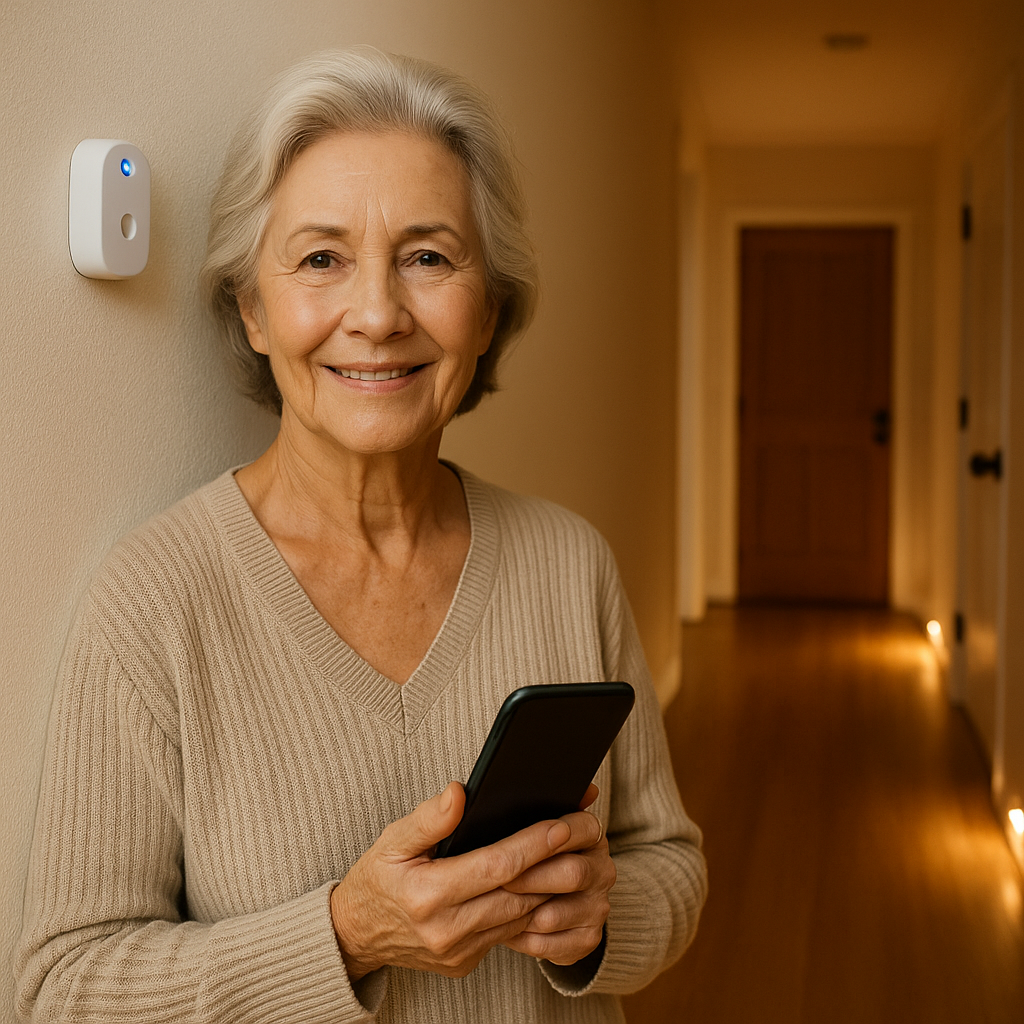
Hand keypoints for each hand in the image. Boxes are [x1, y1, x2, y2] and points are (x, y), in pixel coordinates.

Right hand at [329, 782, 594, 979]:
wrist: (356, 934)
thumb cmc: (377, 878)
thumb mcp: (393, 840)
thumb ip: (428, 818)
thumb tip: (459, 792)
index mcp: (427, 894)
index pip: (496, 866)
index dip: (533, 844)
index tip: (562, 824)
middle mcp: (446, 930)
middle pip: (518, 893)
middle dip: (555, 863)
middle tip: (583, 834)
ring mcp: (459, 952)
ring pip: (521, 917)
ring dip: (551, 887)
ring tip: (575, 853)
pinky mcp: (467, 963)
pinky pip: (510, 934)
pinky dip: (531, 908)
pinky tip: (547, 883)